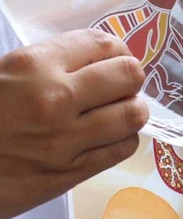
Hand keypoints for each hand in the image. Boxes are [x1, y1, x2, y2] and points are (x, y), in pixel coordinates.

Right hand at [0, 29, 147, 218]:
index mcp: (34, 65)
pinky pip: (121, 149)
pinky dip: (123, 139)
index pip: (103, 44)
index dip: (116, 51)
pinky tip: (109, 137)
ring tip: (119, 110)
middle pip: (129, 75)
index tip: (113, 59)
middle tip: (119, 85)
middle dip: (129, 78)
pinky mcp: (69, 174)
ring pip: (133, 114)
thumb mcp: (2, 74)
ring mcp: (65, 139)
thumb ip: (48, 64)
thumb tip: (92, 60)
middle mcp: (56, 98)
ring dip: (132, 109)